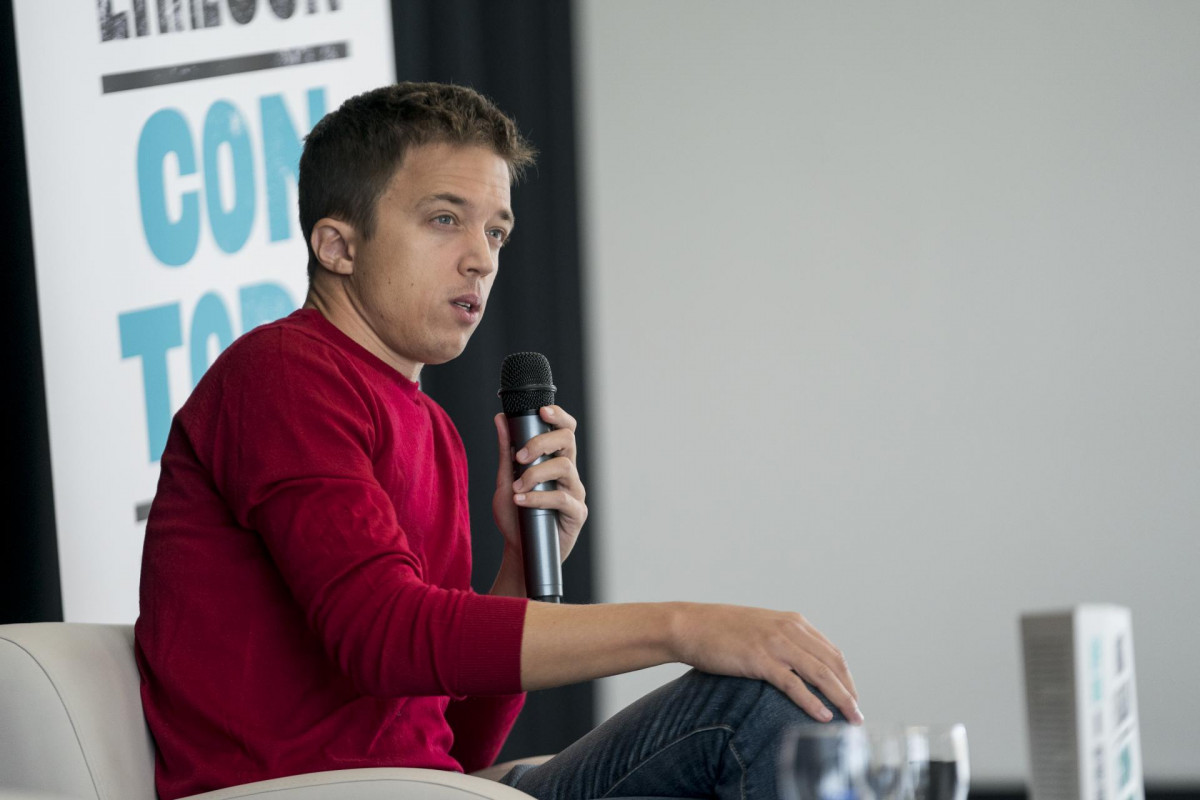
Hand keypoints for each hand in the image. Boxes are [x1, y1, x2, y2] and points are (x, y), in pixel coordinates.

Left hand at [492, 406, 587, 565]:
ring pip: (564, 467)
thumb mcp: (505, 480)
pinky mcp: (577, 513)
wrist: (519, 552)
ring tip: (517, 488)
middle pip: (568, 441)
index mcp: (554, 460)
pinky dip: (538, 497)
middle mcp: (568, 473)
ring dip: (536, 474)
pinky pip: (562, 498)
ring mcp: (575, 492)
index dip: (559, 416)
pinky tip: (522, 502)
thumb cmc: (515, 517)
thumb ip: (505, 451)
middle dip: (542, 442)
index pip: (565, 430)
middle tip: (520, 457)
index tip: (542, 411)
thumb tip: (501, 419)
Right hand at [670, 603, 862, 723]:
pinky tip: (823, 716)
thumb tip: (799, 664)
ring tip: (850, 719)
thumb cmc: (720, 630)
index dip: (846, 677)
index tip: (851, 697)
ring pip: (820, 674)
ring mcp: (775, 643)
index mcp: (793, 622)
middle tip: (857, 714)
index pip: (832, 652)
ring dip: (840, 699)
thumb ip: (783, 640)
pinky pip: (793, 684)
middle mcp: (789, 629)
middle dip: (849, 691)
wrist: (690, 625)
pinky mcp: (759, 659)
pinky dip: (812, 702)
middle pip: (832, 664)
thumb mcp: (761, 628)